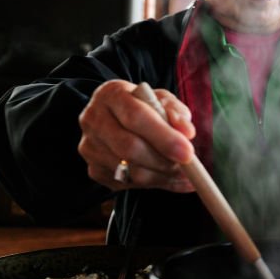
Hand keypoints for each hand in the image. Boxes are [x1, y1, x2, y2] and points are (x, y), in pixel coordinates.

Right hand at [77, 80, 196, 192]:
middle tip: (189, 168)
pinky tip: (169, 178)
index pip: (135, 117)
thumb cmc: (143, 106)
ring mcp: (90, 147)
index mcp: (111, 94)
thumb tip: (187, 132)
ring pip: (129, 170)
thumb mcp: (162, 100)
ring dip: (162, 176)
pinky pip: (127, 183)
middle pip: (129, 148)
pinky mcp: (94, 169)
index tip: (188, 152)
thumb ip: (176, 112)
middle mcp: (93, 120)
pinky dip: (154, 184)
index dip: (164, 137)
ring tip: (184, 174)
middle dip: (164, 161)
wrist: (116, 116)